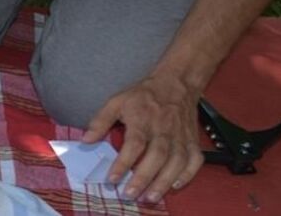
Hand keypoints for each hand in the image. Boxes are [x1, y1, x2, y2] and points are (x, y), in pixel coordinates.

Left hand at [82, 75, 203, 202]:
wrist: (176, 83)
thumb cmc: (144, 95)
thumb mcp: (117, 101)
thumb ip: (100, 121)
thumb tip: (86, 140)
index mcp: (143, 119)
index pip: (134, 144)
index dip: (123, 162)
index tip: (112, 179)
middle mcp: (163, 129)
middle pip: (157, 156)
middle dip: (144, 178)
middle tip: (131, 195)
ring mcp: (180, 136)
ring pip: (176, 162)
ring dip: (164, 182)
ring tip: (150, 197)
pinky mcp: (192, 140)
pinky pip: (194, 160)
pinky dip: (187, 174)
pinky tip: (175, 185)